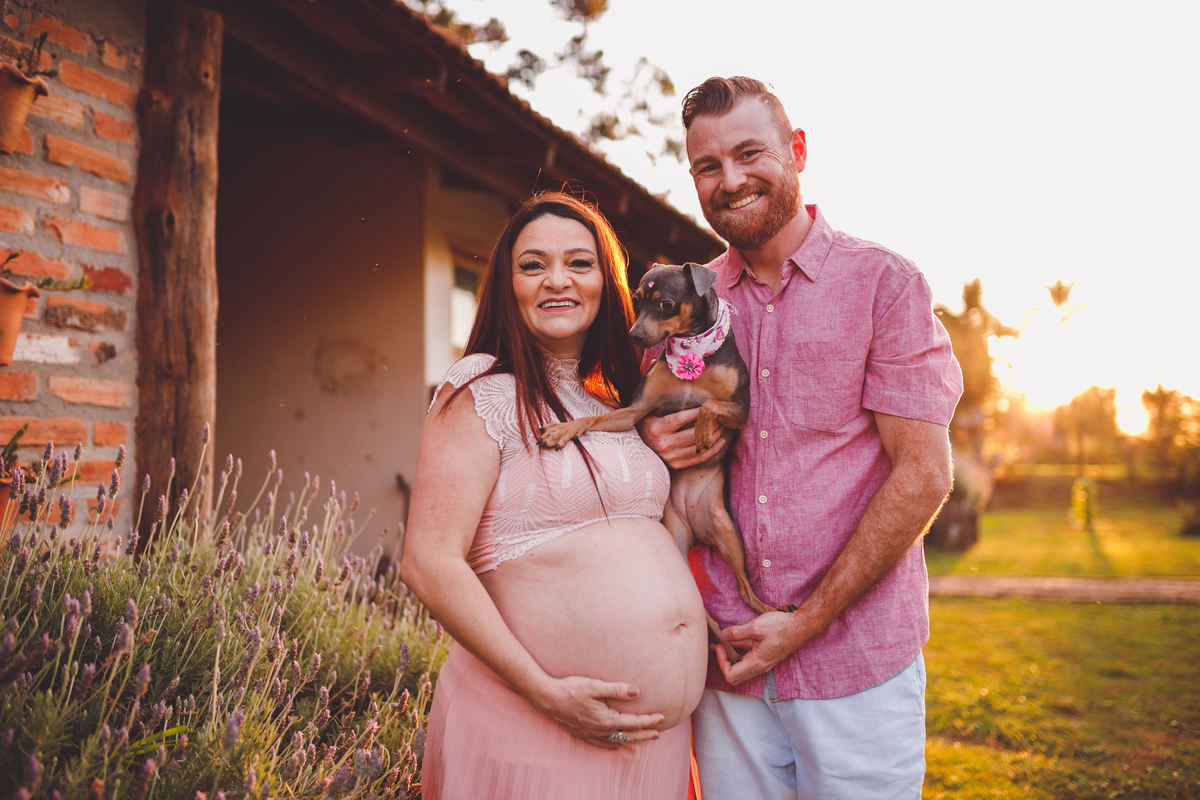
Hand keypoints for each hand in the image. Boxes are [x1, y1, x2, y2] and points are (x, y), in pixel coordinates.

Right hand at [534, 676, 664, 748]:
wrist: (546, 698)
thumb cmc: (570, 689)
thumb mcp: (594, 686)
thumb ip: (617, 689)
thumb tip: (637, 692)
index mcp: (605, 720)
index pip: (633, 722)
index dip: (649, 720)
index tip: (662, 717)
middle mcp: (599, 731)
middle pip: (627, 736)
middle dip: (644, 734)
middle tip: (658, 733)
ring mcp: (590, 734)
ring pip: (616, 741)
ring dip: (631, 740)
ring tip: (642, 738)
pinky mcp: (581, 733)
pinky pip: (602, 744)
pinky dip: (613, 744)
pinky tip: (615, 744)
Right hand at [637, 408, 727, 469]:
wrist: (637, 449)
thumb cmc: (648, 425)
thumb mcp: (650, 413)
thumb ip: (663, 403)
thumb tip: (680, 385)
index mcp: (656, 428)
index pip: (681, 418)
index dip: (697, 412)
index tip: (708, 405)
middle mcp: (663, 444)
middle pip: (693, 433)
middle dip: (710, 424)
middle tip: (720, 416)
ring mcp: (670, 457)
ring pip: (698, 446)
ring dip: (714, 436)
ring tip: (721, 426)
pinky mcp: (676, 465)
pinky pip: (699, 458)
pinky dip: (713, 450)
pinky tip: (721, 441)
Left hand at [713, 610, 806, 685]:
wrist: (801, 626)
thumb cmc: (781, 627)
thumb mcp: (756, 627)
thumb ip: (737, 633)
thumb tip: (723, 636)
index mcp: (756, 663)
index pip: (731, 675)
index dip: (721, 663)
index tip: (719, 647)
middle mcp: (759, 667)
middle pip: (735, 676)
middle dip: (722, 662)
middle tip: (717, 647)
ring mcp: (763, 663)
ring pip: (741, 668)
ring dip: (730, 657)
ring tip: (721, 643)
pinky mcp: (766, 656)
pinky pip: (748, 660)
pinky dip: (739, 652)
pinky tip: (735, 639)